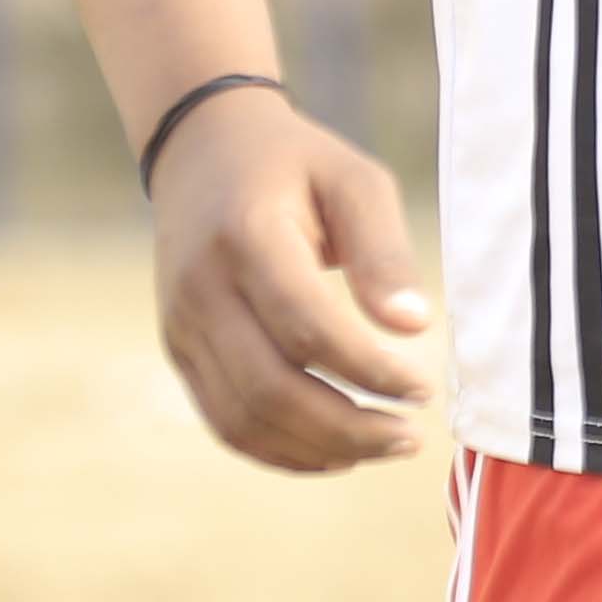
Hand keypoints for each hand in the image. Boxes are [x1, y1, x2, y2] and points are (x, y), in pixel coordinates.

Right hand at [144, 91, 440, 471]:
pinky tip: (336, 449)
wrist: (203, 151)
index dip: (368, 369)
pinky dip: (281, 450)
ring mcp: (181, 324)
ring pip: (244, 419)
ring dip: (319, 448)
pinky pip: (225, 422)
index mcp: (246, 235)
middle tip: (409, 437)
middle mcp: (201, 287)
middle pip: (270, 388)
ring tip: (382, 444)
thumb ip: (384, 250)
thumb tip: (413, 327)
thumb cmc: (296, 166)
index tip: (423, 388)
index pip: (305, 327)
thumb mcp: (354, 181)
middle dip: (348, 427)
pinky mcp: (178, 350)